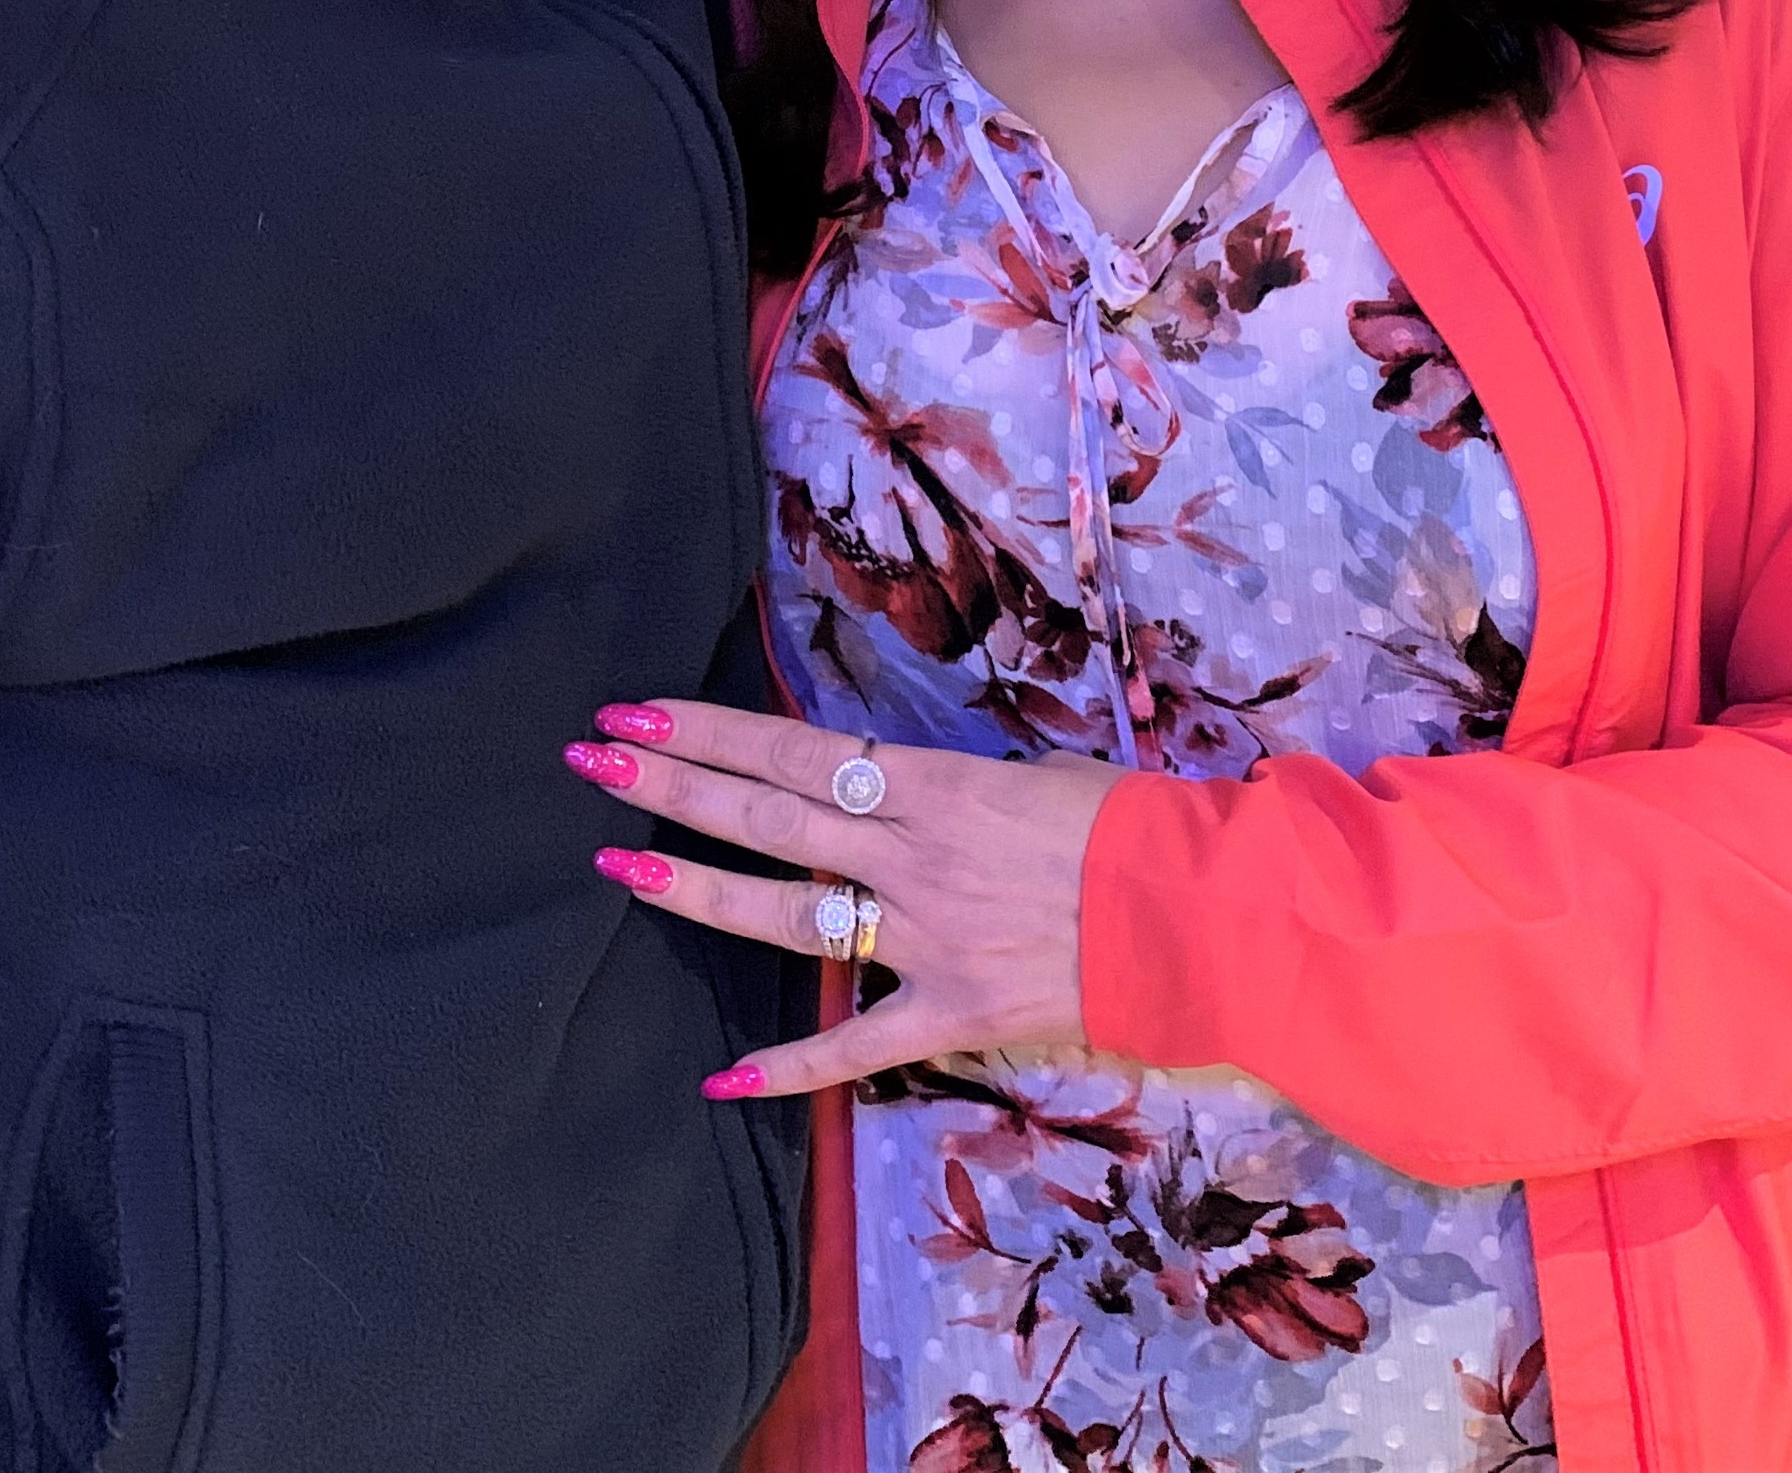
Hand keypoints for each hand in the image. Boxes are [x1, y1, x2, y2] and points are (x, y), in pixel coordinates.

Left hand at [565, 700, 1124, 1101]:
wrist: (1202, 913)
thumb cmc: (1129, 826)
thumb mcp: (1031, 775)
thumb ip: (948, 790)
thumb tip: (894, 793)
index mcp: (932, 785)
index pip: (794, 750)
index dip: (708, 731)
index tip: (635, 712)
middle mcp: (911, 856)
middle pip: (767, 815)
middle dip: (671, 785)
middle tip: (590, 759)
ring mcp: (923, 939)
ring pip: (785, 911)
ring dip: (694, 888)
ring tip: (614, 860)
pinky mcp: (951, 1013)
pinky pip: (854, 1044)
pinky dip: (788, 1068)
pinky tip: (721, 1080)